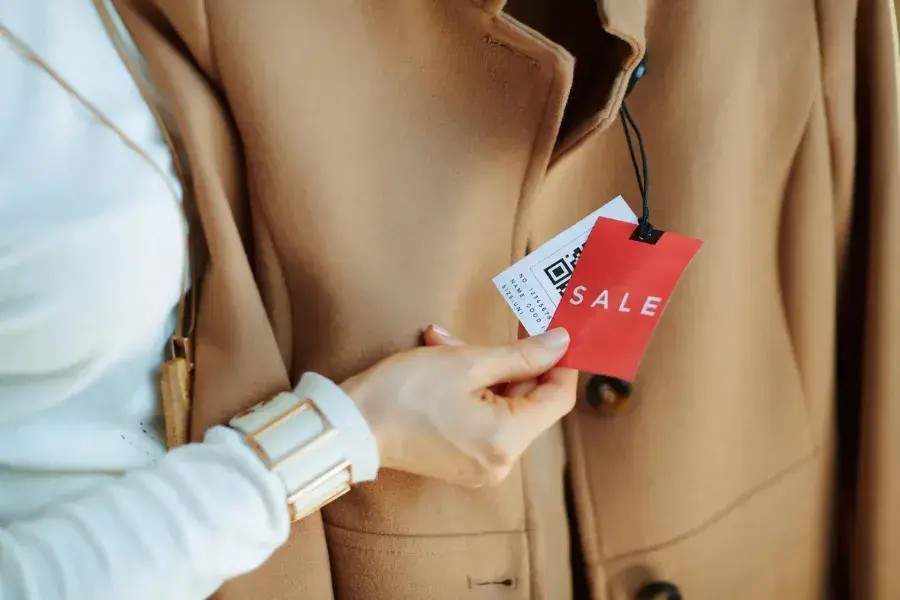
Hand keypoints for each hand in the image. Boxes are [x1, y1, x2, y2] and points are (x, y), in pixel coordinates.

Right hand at [341, 326, 577, 486]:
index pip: (559, 397)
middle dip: (513, 361)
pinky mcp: (462, 462)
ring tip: (447, 342)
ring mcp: (481, 465)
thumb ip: (521, 355)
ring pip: (504, 406)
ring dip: (486, 371)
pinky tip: (442, 360)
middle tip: (501, 326)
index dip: (561, 361)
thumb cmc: (405, 393)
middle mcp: (502, 461)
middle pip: (530, 402)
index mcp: (508, 438)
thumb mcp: (468, 362)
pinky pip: (484, 420)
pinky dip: (472, 391)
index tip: (555, 332)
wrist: (351, 427)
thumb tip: (561, 343)